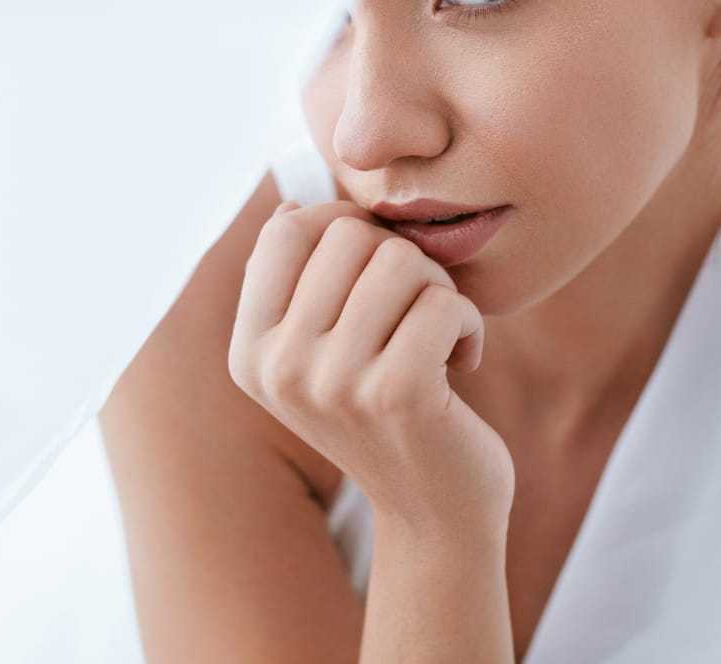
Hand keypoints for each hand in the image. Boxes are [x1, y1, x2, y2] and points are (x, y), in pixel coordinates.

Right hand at [229, 199, 514, 537]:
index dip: (342, 225)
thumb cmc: (389, 411)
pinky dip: (469, 323)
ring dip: (439, 290)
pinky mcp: (396, 395)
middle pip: (349, 236)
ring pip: (401, 261)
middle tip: (417, 308)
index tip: (376, 268)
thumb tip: (294, 207)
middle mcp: (280, 368)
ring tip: (438, 335)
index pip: (284, 231)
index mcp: (251, 352)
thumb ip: (302, 287)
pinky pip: (443, 302)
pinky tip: (463, 361)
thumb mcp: (320, 356)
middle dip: (401, 258)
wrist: (436, 512)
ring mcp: (334, 383)